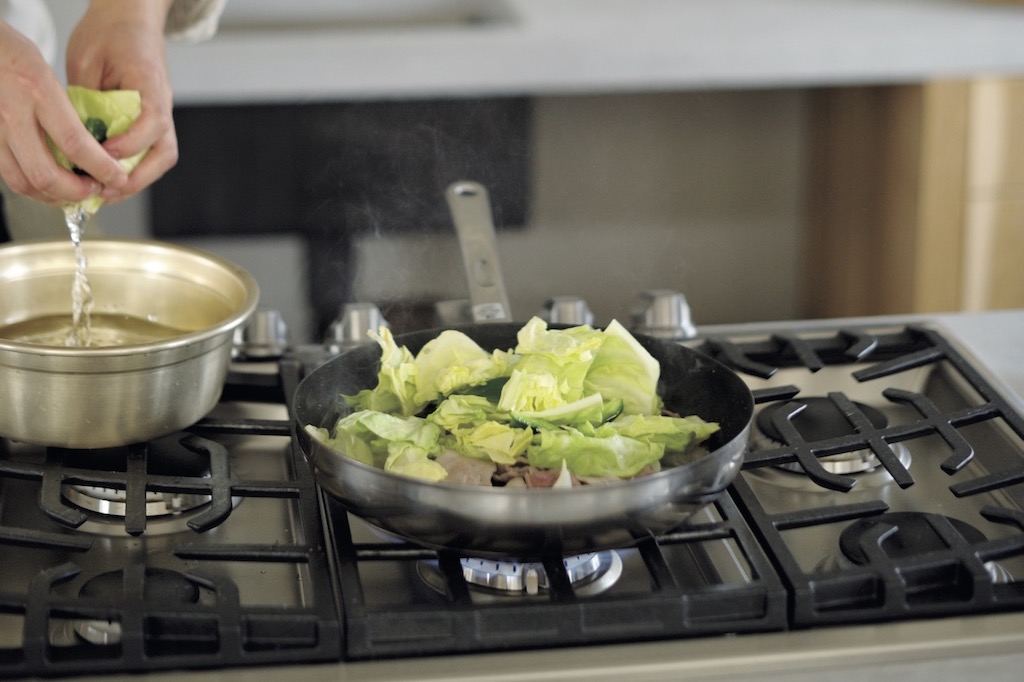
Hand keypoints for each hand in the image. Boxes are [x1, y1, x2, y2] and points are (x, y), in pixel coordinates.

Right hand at [0, 20, 125, 204]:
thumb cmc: (12, 54)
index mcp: (37, 92)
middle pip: (46, 175)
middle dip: (76, 192)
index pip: (75, 144)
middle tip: (95, 189)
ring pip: (24, 183)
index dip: (101, 168)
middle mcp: (12, 114)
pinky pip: (9, 176)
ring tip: (75, 192)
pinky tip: (50, 184)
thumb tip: (94, 149)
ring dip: (54, 196)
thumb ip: (66, 111)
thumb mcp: (47, 72)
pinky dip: (33, 187)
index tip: (117, 176)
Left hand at [66, 0, 176, 204]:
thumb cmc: (109, 32)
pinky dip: (132, 169)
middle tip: (107, 190)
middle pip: (165, 153)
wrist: (130, 19)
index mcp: (151, 84)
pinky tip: (108, 177)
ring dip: (137, 179)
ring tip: (107, 192)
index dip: (129, 145)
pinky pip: (149, 152)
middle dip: (138, 177)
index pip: (152, 123)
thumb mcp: (87, 59)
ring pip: (161, 158)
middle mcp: (163, 104)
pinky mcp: (152, 122)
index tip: (103, 155)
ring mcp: (161, 115)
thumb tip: (77, 138)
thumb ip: (86, 98)